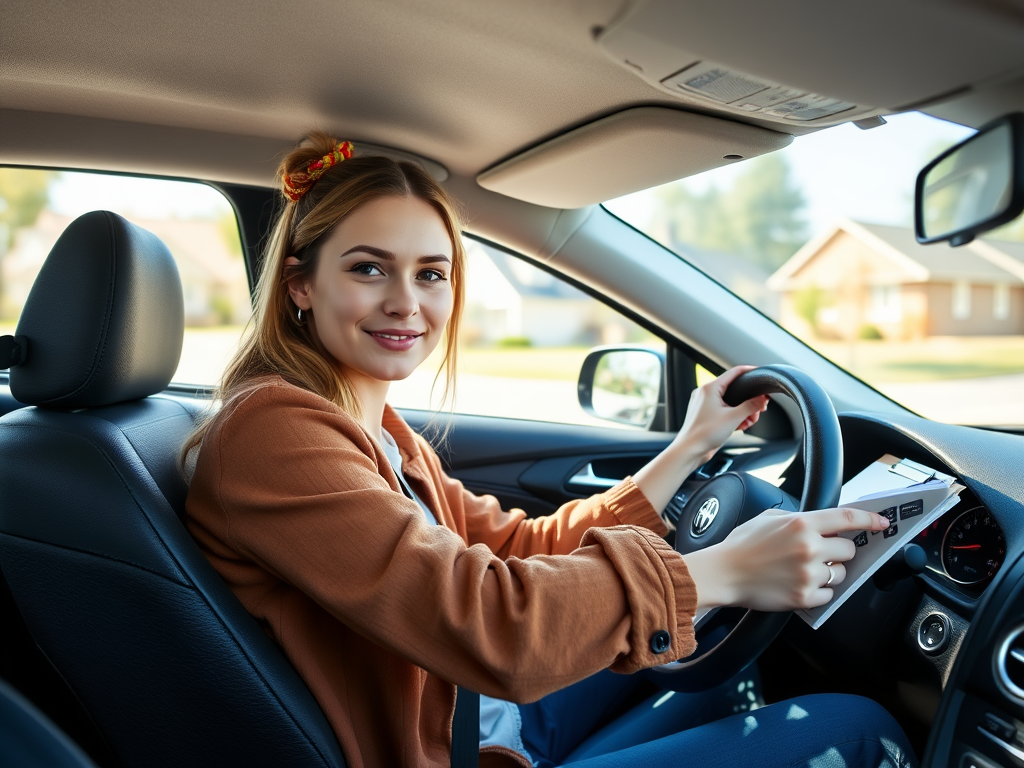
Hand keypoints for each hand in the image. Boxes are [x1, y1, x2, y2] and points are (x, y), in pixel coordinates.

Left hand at [675, 366, 767, 462]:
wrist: (690, 451)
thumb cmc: (705, 433)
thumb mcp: (734, 418)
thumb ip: (751, 406)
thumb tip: (762, 399)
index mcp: (710, 388)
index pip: (734, 373)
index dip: (749, 372)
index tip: (760, 375)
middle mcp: (705, 394)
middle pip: (735, 390)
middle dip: (749, 400)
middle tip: (759, 409)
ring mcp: (705, 404)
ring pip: (731, 402)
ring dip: (743, 411)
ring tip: (750, 421)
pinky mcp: (706, 415)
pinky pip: (724, 410)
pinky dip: (734, 416)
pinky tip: (741, 426)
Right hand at [684, 507, 891, 612]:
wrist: (723, 573)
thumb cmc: (741, 545)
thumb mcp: (769, 518)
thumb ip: (798, 518)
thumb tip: (823, 522)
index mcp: (801, 524)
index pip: (848, 518)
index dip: (870, 520)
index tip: (882, 523)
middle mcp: (808, 547)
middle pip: (848, 549)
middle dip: (839, 551)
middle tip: (822, 553)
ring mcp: (808, 574)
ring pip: (840, 573)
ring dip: (829, 572)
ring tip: (804, 570)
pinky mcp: (804, 596)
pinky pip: (829, 595)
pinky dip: (819, 591)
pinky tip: (800, 584)